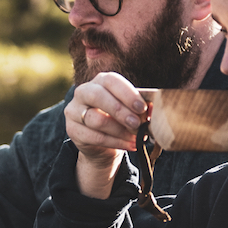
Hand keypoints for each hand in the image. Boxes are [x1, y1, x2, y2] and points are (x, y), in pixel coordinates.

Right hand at [64, 71, 149, 198]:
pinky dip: (115, 142)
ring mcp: (73, 111)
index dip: (127, 93)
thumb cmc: (120, 120)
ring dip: (119, 130)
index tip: (141, 108)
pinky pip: (94, 137)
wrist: (103, 143)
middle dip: (120, 111)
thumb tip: (155, 108)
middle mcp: (83, 92)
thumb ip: (140, 106)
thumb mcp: (131, 110)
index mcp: (100, 81)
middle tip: (137, 124)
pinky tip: (130, 145)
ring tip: (136, 138)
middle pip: (98, 96)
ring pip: (95, 119)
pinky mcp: (72, 130)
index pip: (111, 81)